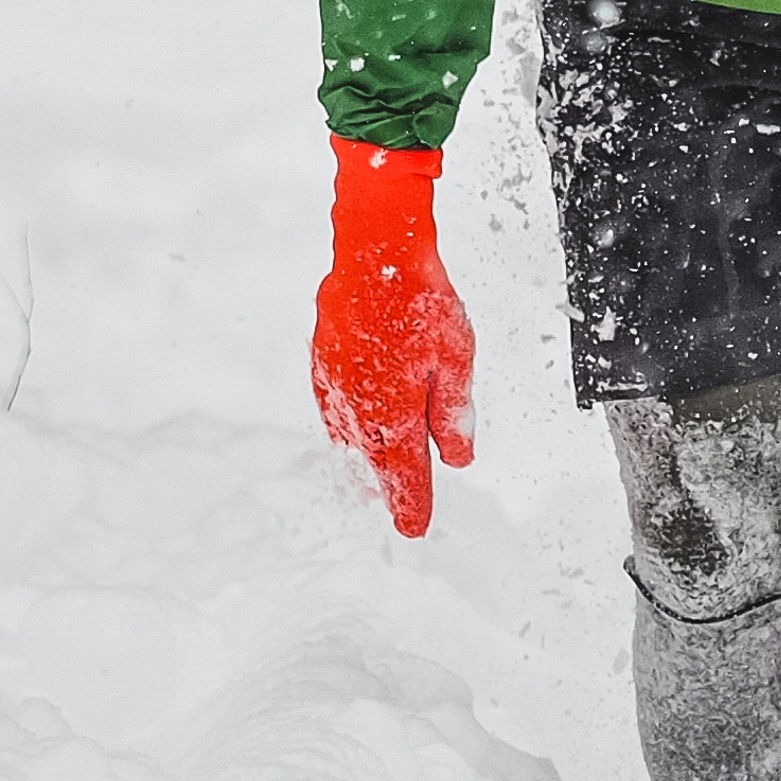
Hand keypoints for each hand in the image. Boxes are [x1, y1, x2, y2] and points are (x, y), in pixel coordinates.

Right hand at [312, 138, 474, 536]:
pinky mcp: (323, 364)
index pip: (406, 476)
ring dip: (370, 459)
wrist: (374, 251)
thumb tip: (457, 458)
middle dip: (391, 488)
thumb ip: (454, 414)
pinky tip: (355, 428)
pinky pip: (335, 409)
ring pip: (353, 438)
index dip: (413, 506)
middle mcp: (360, 409)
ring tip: (382, 475)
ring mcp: (335, 388)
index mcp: (396, 414)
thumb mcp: (457, 359)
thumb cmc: (419, 300)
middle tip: (403, 510)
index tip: (416, 529)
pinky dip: (349, 426)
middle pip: (377, 463)